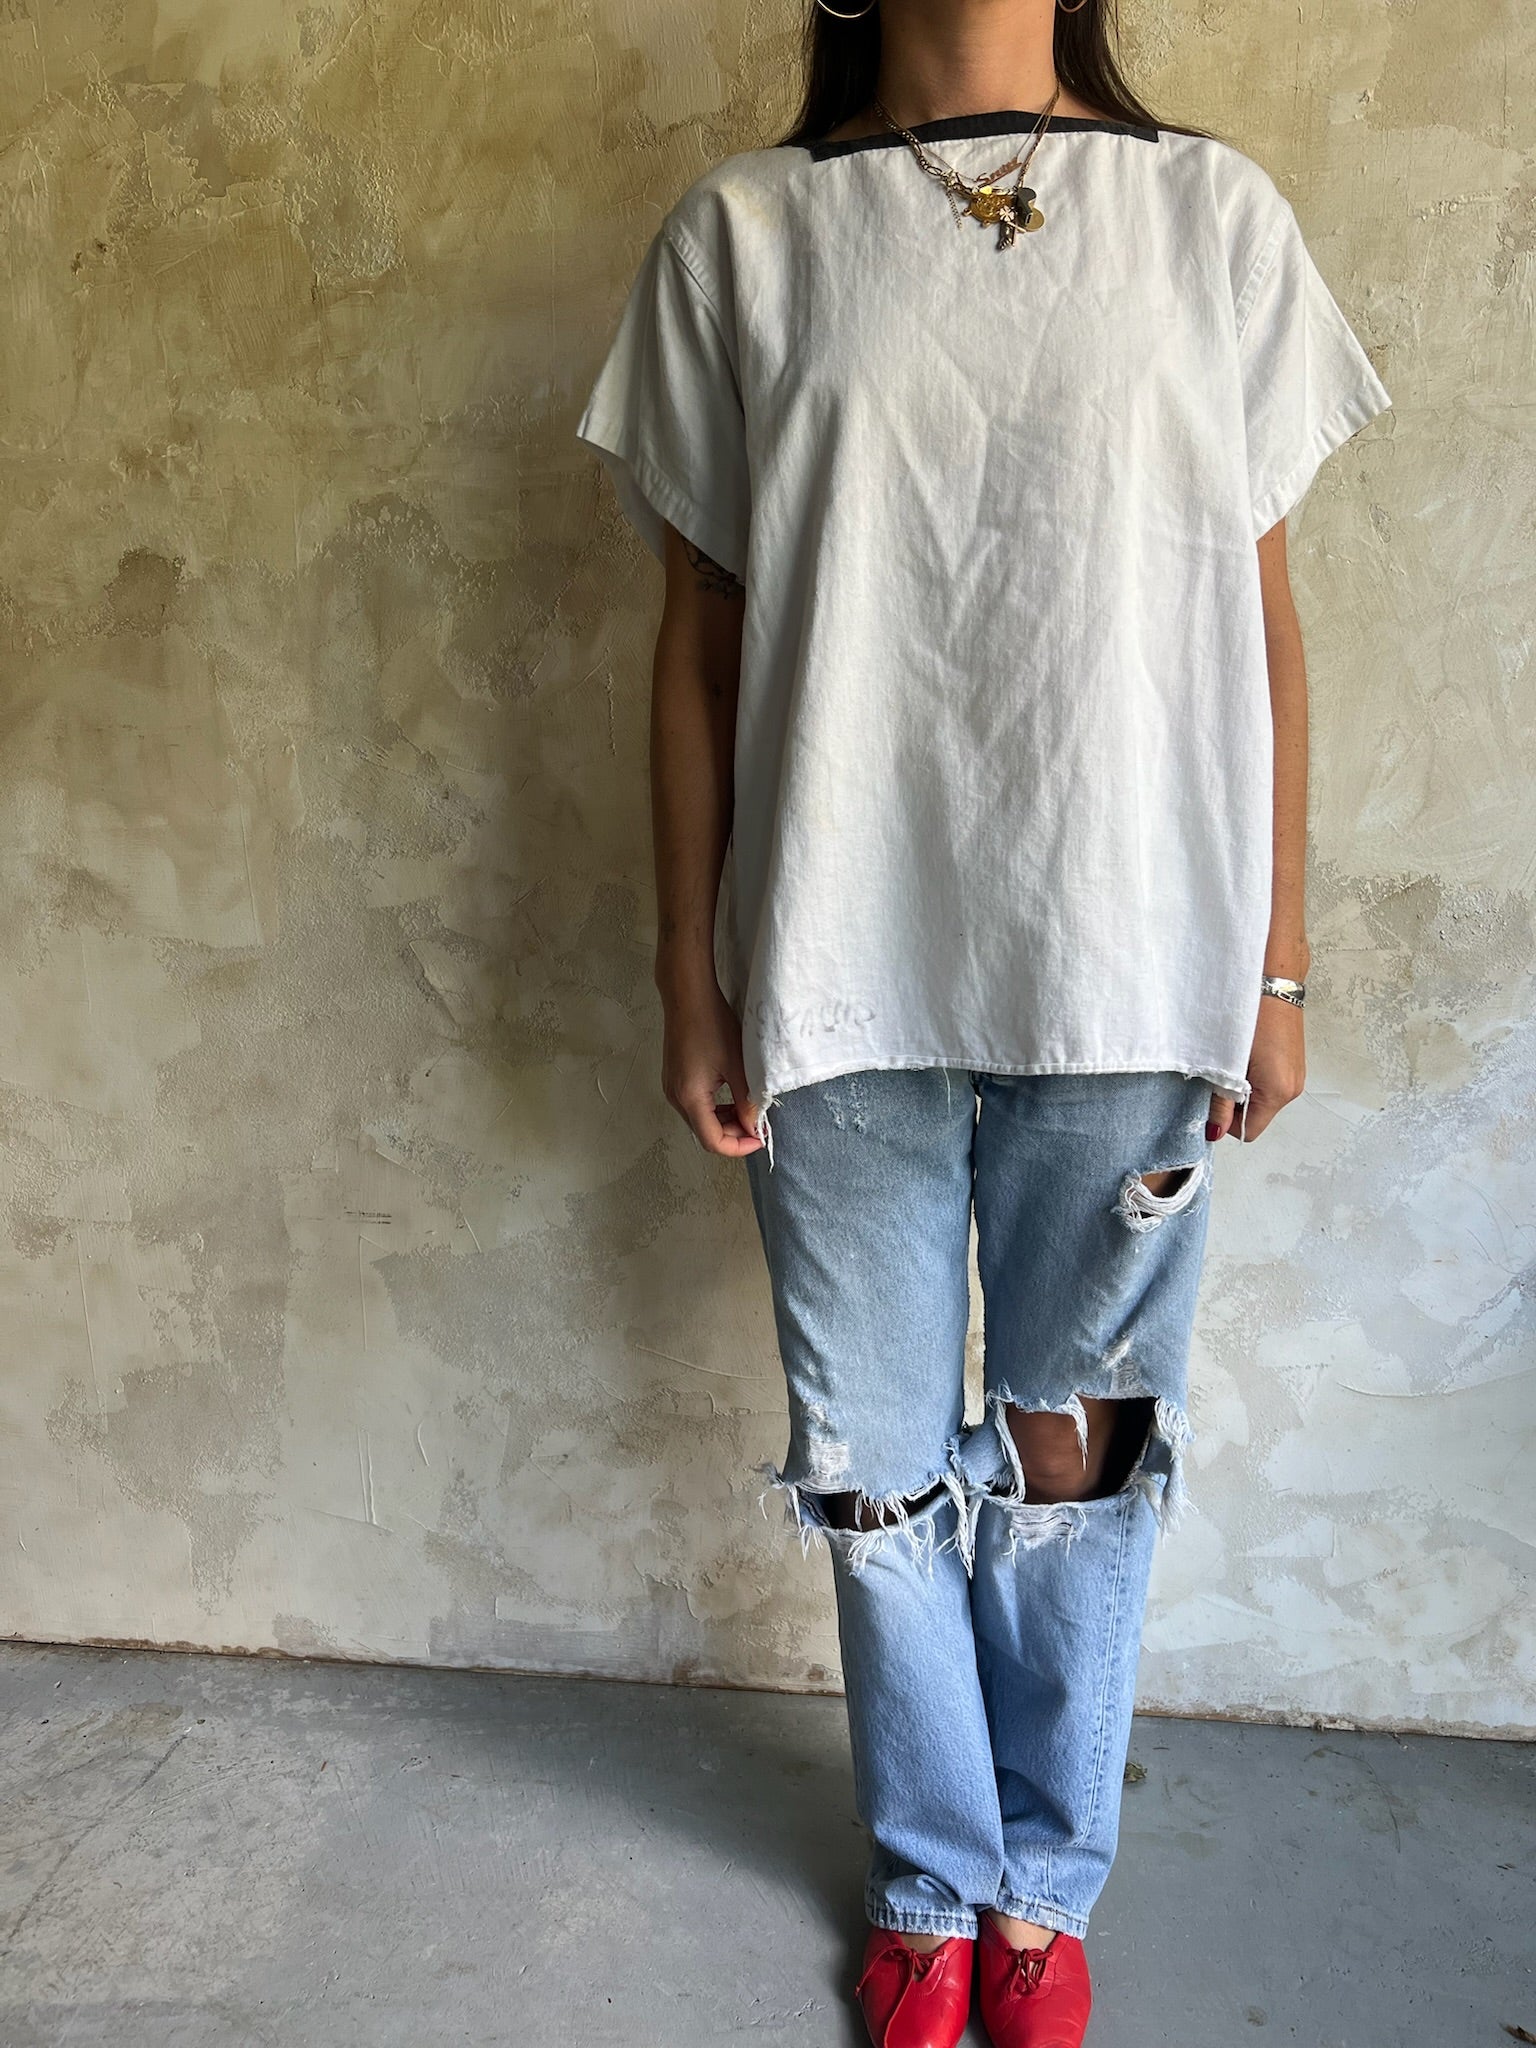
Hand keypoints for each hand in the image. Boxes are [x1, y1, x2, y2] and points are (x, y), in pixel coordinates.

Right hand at [659, 977, 765, 1157]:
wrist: (688, 996)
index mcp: (690, 1097)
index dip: (738, 1147)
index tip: (760, 1138)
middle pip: (705, 1133)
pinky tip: (732, 1096)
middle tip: (759, 1124)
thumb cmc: (711, 1024)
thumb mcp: (737, 1065)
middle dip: (733, 1134)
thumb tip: (755, 1125)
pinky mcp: (674, 1078)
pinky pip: (695, 1104)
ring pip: (700, 1120)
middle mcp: (676, 1097)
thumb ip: (746, 1100)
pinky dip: (714, 1108)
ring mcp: (672, 1088)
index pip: (713, 1142)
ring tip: (748, 1110)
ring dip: (724, 1121)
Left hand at [1206, 993, 1304, 1141]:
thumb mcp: (1228, 1062)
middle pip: (1256, 1116)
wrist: (1273, 981)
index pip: (1249, 1130)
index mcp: (1277, 1091)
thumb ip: (1221, 1101)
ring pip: (1261, 1099)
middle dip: (1233, 1105)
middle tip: (1217, 1078)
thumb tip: (1215, 1130)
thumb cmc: (1252, 1015)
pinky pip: (1269, 1083)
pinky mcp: (1293, 1063)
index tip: (1209, 1104)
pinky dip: (1253, 1077)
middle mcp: (1292, 1088)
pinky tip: (1243, 1056)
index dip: (1225, 1123)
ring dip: (1242, 1089)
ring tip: (1230, 1062)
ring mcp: (1296, 1076)